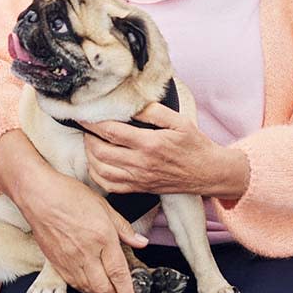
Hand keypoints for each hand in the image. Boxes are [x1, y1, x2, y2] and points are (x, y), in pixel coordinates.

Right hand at [16, 169, 146, 292]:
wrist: (38, 195)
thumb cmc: (69, 195)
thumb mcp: (104, 206)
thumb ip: (124, 228)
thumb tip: (141, 242)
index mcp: (102, 237)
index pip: (119, 274)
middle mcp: (87, 253)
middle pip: (103, 288)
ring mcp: (69, 260)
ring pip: (88, 289)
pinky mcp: (56, 262)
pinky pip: (73, 284)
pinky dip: (85, 291)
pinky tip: (90, 288)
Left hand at [82, 103, 249, 198]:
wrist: (208, 173)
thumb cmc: (194, 145)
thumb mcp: (179, 121)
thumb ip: (154, 111)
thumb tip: (131, 104)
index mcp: (150, 144)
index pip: (112, 132)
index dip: (93, 122)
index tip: (84, 113)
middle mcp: (141, 164)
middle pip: (101, 151)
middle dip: (88, 137)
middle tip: (87, 126)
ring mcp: (139, 179)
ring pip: (101, 170)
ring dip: (90, 155)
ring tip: (90, 142)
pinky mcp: (139, 189)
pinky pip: (109, 185)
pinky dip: (97, 174)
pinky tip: (97, 162)